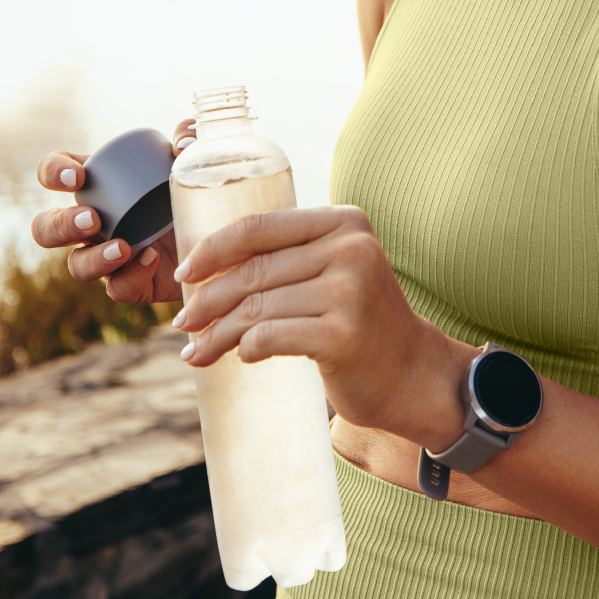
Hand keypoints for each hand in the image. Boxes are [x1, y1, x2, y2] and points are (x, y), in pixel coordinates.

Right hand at [29, 117, 196, 304]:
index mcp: (98, 183)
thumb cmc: (196, 189)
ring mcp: (108, 257)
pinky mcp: (132, 285)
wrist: (223, 238)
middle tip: (92, 220)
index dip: (53, 172)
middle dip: (59, 225)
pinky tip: (152, 259)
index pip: (53, 172)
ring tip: (121, 247)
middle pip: (47, 228)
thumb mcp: (193, 159)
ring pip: (76, 266)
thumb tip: (184, 144)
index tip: (77, 177)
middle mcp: (94, 222)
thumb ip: (190, 137)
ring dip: (92, 259)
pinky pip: (117, 289)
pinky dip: (131, 276)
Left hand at [168, 204, 470, 449]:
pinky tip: (239, 356)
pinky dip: (245, 348)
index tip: (185, 274)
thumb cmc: (364, 325)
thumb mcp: (337, 272)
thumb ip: (291, 258)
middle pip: (254, 271)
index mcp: (345, 222)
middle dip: (209, 300)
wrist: (414, 376)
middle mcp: (350, 249)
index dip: (214, 250)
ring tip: (197, 351)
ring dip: (217, 333)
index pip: (259, 227)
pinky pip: (269, 337)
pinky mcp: (342, 334)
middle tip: (183, 323)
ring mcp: (349, 291)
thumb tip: (207, 269)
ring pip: (256, 308)